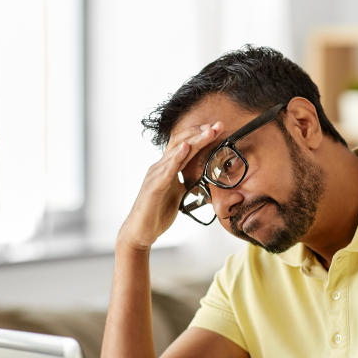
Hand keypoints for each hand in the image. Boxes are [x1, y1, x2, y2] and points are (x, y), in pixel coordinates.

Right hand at [117, 122, 222, 249]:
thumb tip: (204, 180)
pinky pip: (167, 170)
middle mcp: (160, 167)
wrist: (140, 232)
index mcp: (167, 169)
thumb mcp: (178, 195)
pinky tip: (186, 149)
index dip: (200, 136)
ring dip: (193, 141)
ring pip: (176, 153)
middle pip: (181, 144)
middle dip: (200, 133)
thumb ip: (188, 185)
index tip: (216, 129)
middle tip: (218, 125)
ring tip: (208, 131)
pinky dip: (177, 158)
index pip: (184, 146)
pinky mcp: (153, 187)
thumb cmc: (156, 213)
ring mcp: (155, 175)